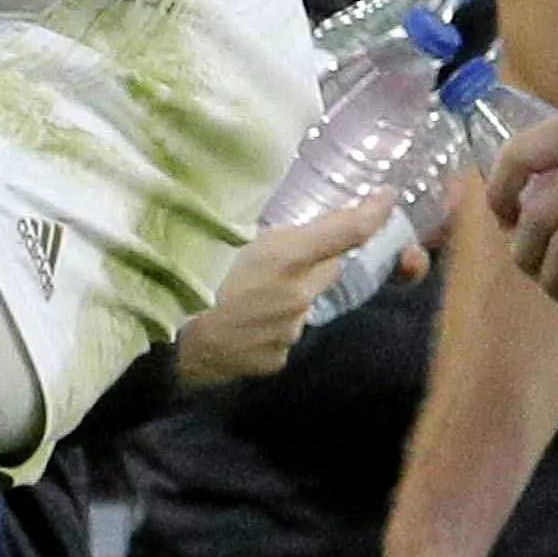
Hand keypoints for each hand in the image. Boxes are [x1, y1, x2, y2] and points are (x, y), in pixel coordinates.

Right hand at [175, 193, 411, 387]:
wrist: (170, 342)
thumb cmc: (193, 276)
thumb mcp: (232, 238)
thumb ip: (277, 234)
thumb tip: (307, 223)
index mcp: (287, 257)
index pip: (349, 230)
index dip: (374, 212)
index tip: (387, 197)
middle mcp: (299, 296)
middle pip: (329, 269)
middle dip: (315, 261)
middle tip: (281, 258)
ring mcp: (291, 332)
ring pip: (305, 304)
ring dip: (289, 296)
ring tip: (247, 295)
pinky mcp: (279, 358)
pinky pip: (285, 334)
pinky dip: (271, 326)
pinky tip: (243, 323)